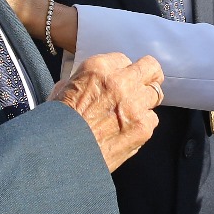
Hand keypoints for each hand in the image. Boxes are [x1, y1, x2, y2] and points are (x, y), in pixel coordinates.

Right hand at [52, 53, 162, 171]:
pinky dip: (143, 124)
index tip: (119, 79)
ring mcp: (135, 105)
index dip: (121, 71)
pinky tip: (127, 131)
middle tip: (142, 85)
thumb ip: (85, 81)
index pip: (124, 59)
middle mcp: (120, 82)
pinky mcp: (143, 127)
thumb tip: (90, 83)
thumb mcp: (63, 90)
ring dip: (145, 102)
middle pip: (151, 68)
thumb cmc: (57, 124)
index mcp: (98, 68)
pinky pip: (152, 119)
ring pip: (156, 94)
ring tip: (132, 112)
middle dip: (148, 76)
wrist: (61, 154)